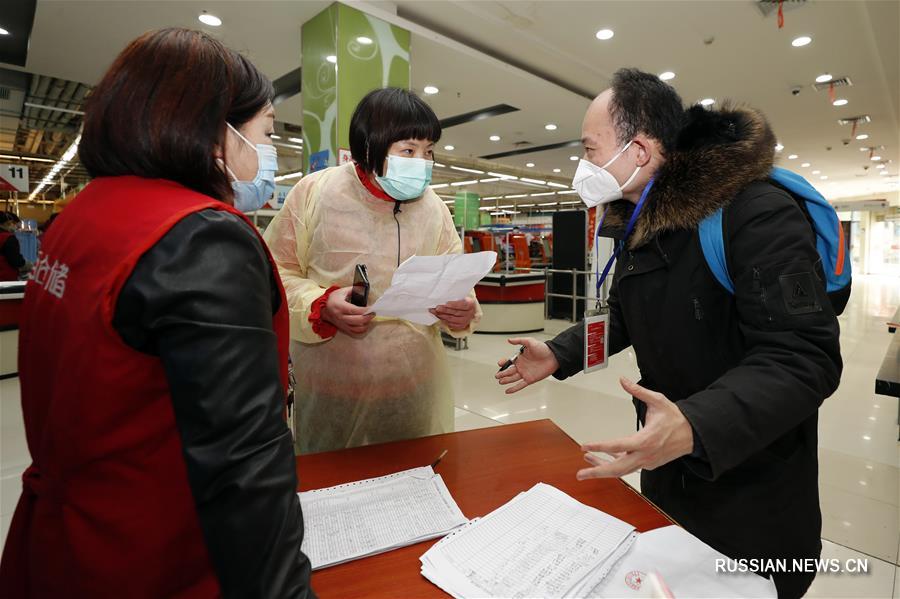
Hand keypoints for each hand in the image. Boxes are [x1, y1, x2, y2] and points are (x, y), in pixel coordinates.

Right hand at [322, 286, 374, 336]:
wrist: (324, 310)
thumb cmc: (333, 299)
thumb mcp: (341, 291)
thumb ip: (353, 290)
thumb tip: (363, 289)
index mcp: (340, 306)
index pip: (355, 310)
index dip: (365, 310)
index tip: (372, 308)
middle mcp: (341, 317)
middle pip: (357, 320)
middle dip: (368, 317)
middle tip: (373, 313)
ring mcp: (342, 324)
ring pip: (357, 328)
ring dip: (366, 324)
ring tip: (369, 318)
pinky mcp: (344, 328)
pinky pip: (354, 332)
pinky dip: (362, 329)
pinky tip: (365, 324)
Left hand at [430, 297, 476, 330]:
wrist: (470, 311)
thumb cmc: (464, 302)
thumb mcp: (463, 297)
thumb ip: (455, 297)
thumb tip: (444, 296)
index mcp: (470, 304)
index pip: (462, 305)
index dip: (454, 305)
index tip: (446, 303)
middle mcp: (469, 314)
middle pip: (455, 312)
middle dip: (444, 310)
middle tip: (436, 308)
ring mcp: (465, 321)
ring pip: (451, 319)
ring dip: (441, 315)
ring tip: (434, 311)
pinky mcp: (460, 326)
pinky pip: (450, 323)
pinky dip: (443, 319)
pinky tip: (438, 315)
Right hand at [494, 337, 558, 393]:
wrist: (554, 357)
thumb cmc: (544, 349)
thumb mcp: (530, 342)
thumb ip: (519, 340)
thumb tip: (509, 340)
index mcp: (520, 358)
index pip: (509, 361)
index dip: (504, 362)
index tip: (499, 363)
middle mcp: (522, 366)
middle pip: (509, 371)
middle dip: (502, 373)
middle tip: (497, 376)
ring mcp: (525, 373)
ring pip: (513, 378)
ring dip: (506, 380)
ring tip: (500, 382)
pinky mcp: (530, 379)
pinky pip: (520, 385)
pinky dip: (514, 388)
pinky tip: (508, 390)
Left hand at [577, 378, 693, 479]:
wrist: (693, 434)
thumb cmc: (676, 419)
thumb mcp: (658, 400)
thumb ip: (638, 391)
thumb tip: (623, 380)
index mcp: (646, 440)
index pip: (617, 446)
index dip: (599, 446)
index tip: (585, 446)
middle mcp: (645, 455)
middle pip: (617, 469)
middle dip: (597, 472)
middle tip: (580, 474)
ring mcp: (647, 462)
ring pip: (622, 470)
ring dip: (603, 468)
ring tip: (587, 464)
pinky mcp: (648, 464)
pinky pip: (628, 467)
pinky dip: (614, 464)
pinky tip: (603, 458)